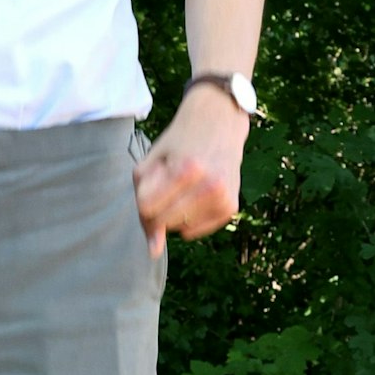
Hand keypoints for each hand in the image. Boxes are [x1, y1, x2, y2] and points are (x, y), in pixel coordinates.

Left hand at [133, 86, 249, 258]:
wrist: (219, 123)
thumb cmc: (178, 143)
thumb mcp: (152, 163)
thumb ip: (143, 205)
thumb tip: (153, 251)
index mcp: (185, 169)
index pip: (146, 208)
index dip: (143, 198)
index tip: (151, 183)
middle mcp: (209, 185)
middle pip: (163, 221)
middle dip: (157, 207)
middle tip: (167, 183)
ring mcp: (224, 197)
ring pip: (179, 228)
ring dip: (173, 212)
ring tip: (184, 186)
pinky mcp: (231, 207)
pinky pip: (195, 231)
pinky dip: (188, 219)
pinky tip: (194, 195)